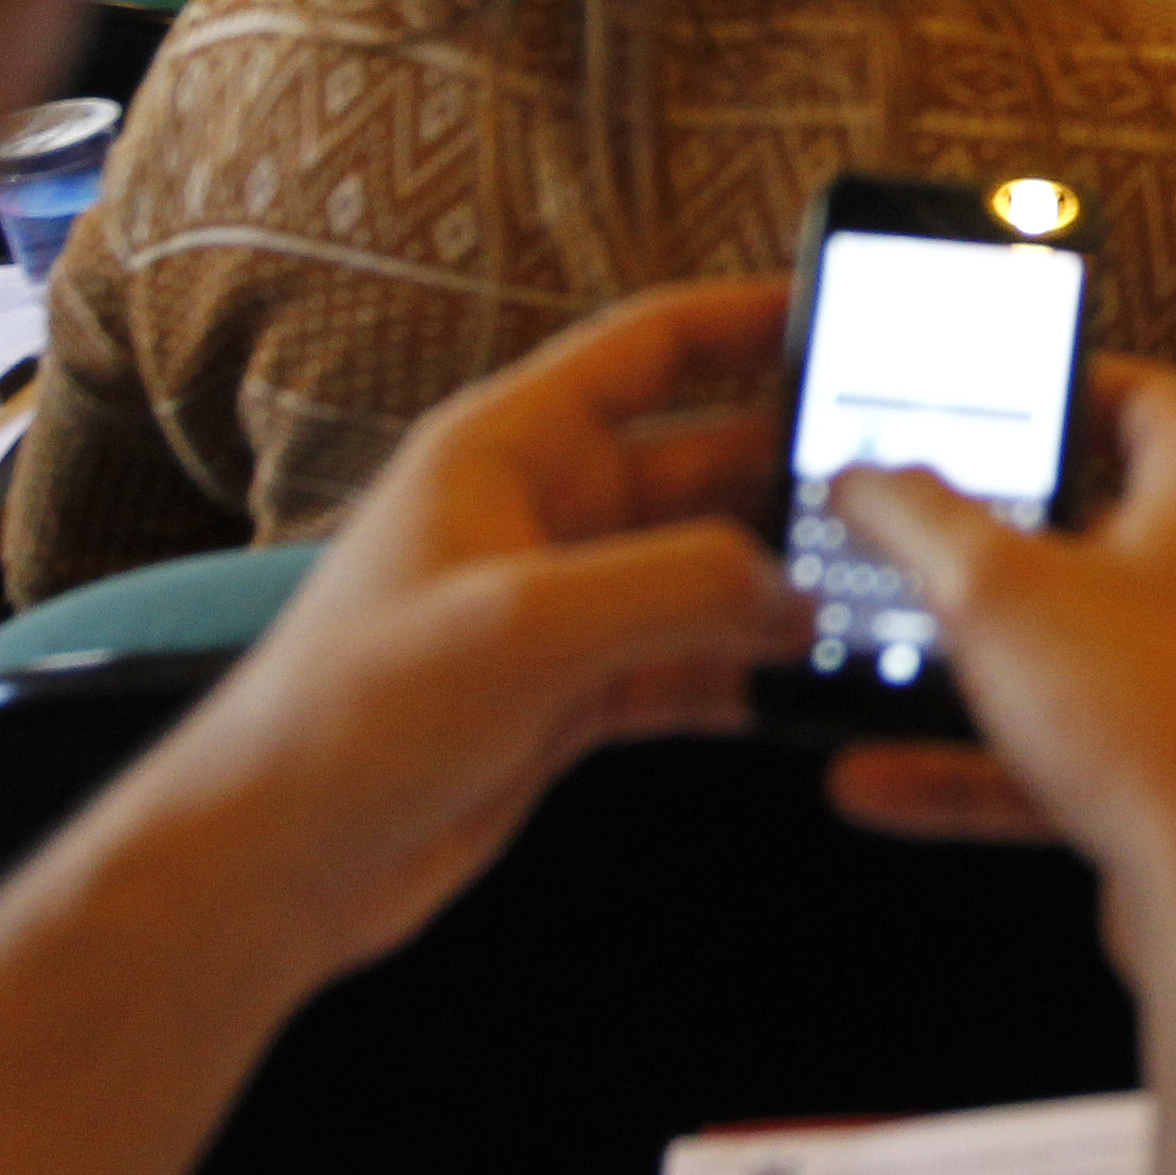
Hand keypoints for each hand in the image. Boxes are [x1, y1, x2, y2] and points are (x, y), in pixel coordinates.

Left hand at [113, 280, 812, 973]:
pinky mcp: (573, 694)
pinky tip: (812, 687)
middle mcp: (540, 514)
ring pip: (708, 570)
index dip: (747, 317)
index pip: (649, 347)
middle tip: (901, 484)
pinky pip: (691, 662)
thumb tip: (796, 589)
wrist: (274, 864)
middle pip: (700, 461)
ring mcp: (561, 608)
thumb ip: (676, 590)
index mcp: (507, 450)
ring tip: (880, 591)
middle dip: (795, 471)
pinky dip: (750, 671)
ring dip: (783, 583)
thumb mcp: (523, 628)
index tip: (842, 309)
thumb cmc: (344, 718)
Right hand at [826, 363, 1175, 982]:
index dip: (1058, 383)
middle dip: (998, 533)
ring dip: (979, 656)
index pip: (1147, 395)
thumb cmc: (1158, 723)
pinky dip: (988, 759)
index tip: (983, 396)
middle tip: (911, 526)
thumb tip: (863, 472)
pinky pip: (1082, 746)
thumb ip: (917, 519)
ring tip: (879, 654)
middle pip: (1107, 522)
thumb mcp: (995, 594)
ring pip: (1086, 647)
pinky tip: (877, 782)